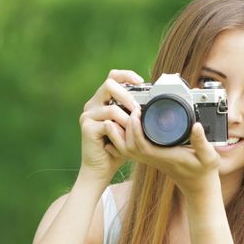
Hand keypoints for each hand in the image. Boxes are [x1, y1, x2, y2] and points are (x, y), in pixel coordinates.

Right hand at [79, 69, 142, 183]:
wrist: (102, 168)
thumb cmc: (118, 148)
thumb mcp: (130, 126)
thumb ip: (136, 112)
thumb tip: (156, 101)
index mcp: (102, 100)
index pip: (113, 77)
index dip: (127, 75)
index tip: (141, 81)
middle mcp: (93, 104)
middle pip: (109, 84)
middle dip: (128, 95)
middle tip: (138, 109)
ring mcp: (88, 115)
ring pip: (111, 107)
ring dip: (127, 119)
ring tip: (133, 129)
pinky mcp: (87, 127)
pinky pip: (108, 123)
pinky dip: (120, 130)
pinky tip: (123, 137)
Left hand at [105, 107, 220, 198]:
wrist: (199, 186)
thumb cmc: (204, 171)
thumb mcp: (209, 156)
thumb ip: (202, 142)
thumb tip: (196, 126)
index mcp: (166, 157)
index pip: (142, 145)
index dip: (135, 130)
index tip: (137, 113)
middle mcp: (154, 159)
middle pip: (128, 148)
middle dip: (123, 129)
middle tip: (126, 110)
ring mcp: (150, 159)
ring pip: (126, 150)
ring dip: (119, 135)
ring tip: (118, 117)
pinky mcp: (150, 157)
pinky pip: (130, 151)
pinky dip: (121, 141)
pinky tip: (119, 130)